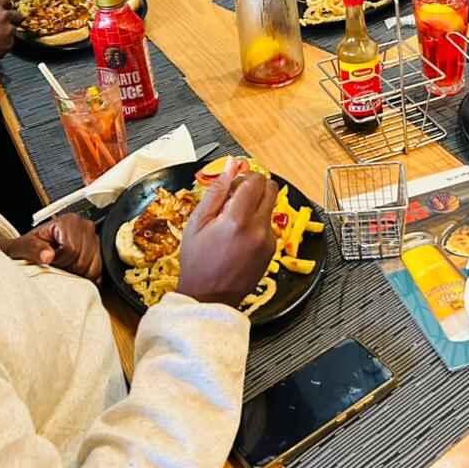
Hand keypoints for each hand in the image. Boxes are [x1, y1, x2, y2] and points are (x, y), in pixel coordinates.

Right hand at [0, 0, 22, 64]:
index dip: (3, 4)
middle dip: (10, 18)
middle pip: (15, 13)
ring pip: (13, 29)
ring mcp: (8, 30)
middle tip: (1, 23)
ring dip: (6, 31)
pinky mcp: (9, 44)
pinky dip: (4, 43)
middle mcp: (3, 16)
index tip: (2, 7)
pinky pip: (10, 41)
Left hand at [2, 215, 101, 280]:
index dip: (59, 262)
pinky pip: (99, 271)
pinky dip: (87, 276)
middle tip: (56, 266)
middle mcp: (85, 226)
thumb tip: (48, 256)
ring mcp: (95, 237)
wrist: (34, 247)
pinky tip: (75, 273)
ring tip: (65, 268)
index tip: (50, 262)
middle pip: (83, 259)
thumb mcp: (22, 246)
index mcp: (68, 221)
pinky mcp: (100, 250)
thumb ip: (32, 249)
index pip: (71, 249)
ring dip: (78, 274)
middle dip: (68, 269)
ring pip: (93, 267)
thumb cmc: (30, 246)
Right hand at [177, 160, 277, 307]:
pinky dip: (257, 223)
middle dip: (256, 186)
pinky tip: (239, 237)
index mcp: (238, 220)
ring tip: (233, 221)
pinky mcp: (272, 251)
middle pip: (271, 188)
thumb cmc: (197, 263)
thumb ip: (215, 192)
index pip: (255, 180)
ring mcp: (268, 241)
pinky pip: (269, 225)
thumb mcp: (196, 223)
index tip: (232, 185)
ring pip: (271, 206)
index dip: (243, 177)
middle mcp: (259, 229)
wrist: (209, 299)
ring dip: (256, 205)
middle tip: (236, 197)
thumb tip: (228, 168)